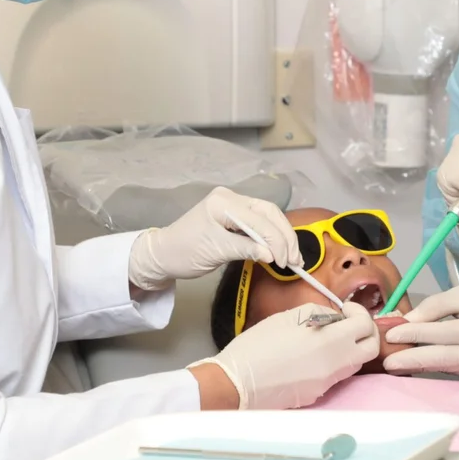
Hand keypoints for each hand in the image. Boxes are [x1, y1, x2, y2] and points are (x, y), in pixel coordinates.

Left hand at [128, 188, 299, 291]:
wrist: (162, 255)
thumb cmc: (184, 253)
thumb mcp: (215, 252)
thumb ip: (245, 249)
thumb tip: (272, 254)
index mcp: (222, 202)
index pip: (259, 219)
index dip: (276, 241)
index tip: (286, 262)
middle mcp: (230, 197)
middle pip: (268, 212)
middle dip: (284, 236)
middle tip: (296, 260)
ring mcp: (233, 204)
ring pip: (267, 216)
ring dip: (281, 236)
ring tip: (293, 257)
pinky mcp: (234, 215)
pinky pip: (259, 222)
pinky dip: (271, 236)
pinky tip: (280, 250)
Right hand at [199, 301, 379, 409]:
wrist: (238, 382)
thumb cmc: (258, 345)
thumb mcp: (287, 317)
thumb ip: (318, 312)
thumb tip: (334, 317)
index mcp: (331, 341)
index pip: (366, 326)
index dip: (359, 312)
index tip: (346, 308)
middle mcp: (336, 364)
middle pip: (371, 348)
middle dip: (364, 332)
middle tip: (346, 323)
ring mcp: (328, 383)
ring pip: (354, 363)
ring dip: (349, 347)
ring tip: (326, 337)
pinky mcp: (317, 395)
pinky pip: (335, 375)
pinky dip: (332, 362)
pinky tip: (309, 356)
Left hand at [381, 271, 458, 375]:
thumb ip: (435, 306)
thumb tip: (406, 321)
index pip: (441, 334)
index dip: (413, 334)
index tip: (390, 334)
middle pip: (442, 359)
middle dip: (412, 360)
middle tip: (386, 362)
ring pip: (447, 367)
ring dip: (420, 364)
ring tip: (395, 362)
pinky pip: (455, 369)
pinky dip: (435, 365)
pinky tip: (417, 362)